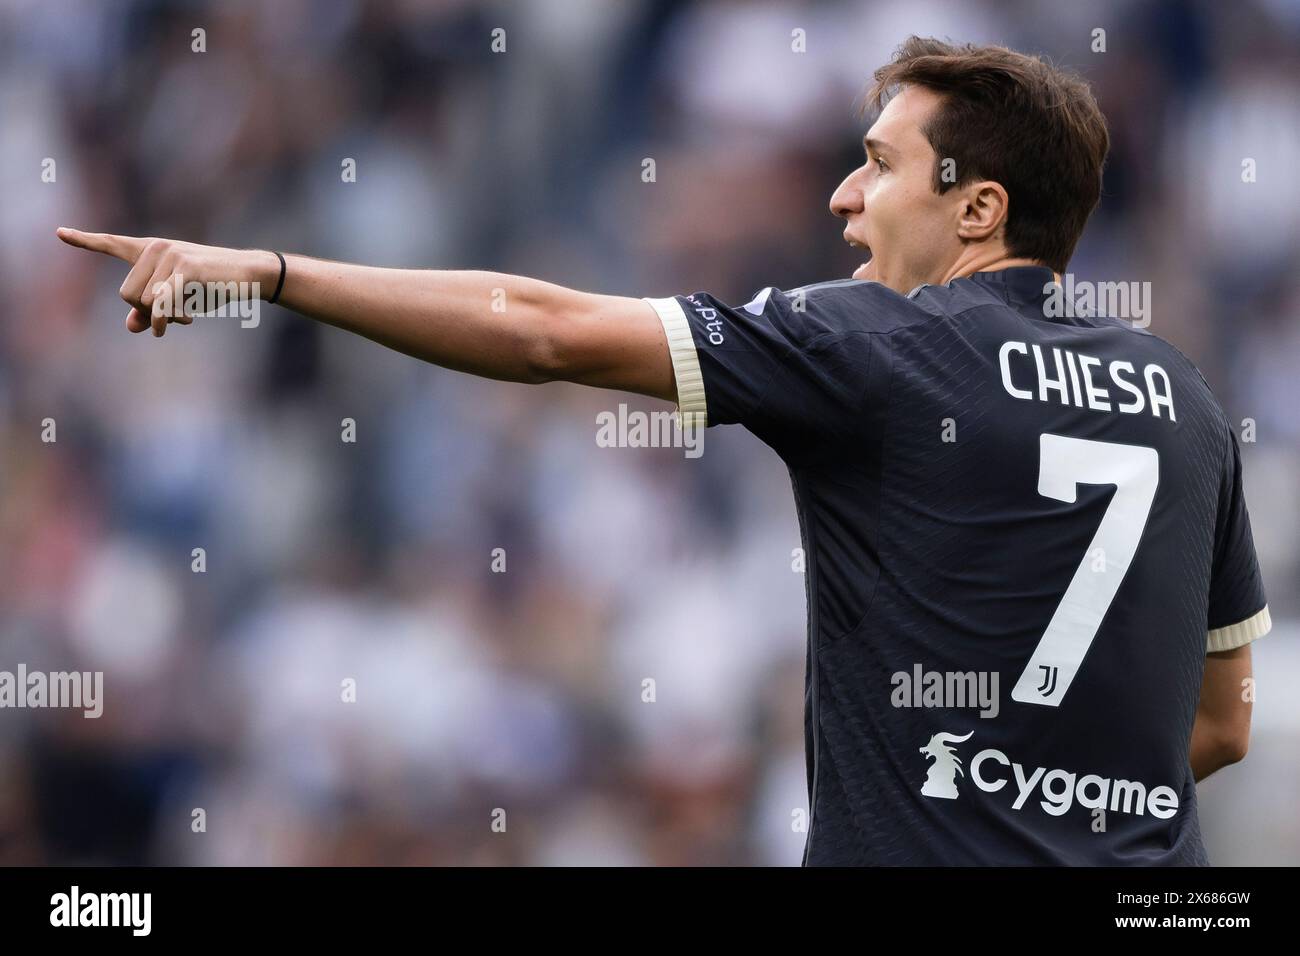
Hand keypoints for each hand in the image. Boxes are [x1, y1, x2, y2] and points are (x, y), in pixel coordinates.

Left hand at [56, 228, 277, 336]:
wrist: (249, 274)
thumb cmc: (213, 286)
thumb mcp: (179, 298)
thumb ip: (152, 311)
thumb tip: (131, 326)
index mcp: (151, 251)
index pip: (112, 244)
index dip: (84, 241)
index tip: (59, 233)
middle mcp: (156, 248)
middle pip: (127, 294)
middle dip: (147, 313)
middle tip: (174, 318)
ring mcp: (170, 256)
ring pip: (143, 301)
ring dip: (163, 318)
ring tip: (186, 317)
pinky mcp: (185, 269)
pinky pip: (163, 302)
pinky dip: (169, 318)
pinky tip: (184, 323)